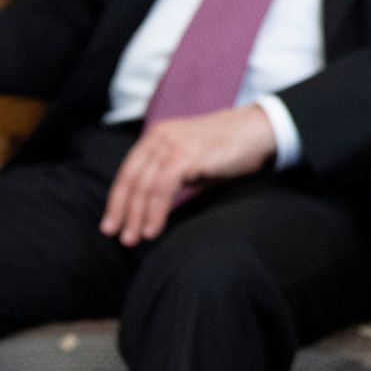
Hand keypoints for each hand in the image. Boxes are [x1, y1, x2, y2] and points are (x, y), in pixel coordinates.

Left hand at [98, 106, 276, 245]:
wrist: (258, 131)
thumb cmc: (229, 149)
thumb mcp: (192, 160)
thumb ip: (171, 177)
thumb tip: (153, 207)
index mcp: (157, 136)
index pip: (128, 172)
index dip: (117, 200)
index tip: (112, 224)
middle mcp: (160, 137)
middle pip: (131, 180)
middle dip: (123, 212)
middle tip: (120, 238)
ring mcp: (173, 144)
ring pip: (144, 186)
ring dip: (137, 216)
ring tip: (134, 239)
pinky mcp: (186, 154)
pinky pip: (162, 188)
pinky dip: (155, 212)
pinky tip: (153, 229)